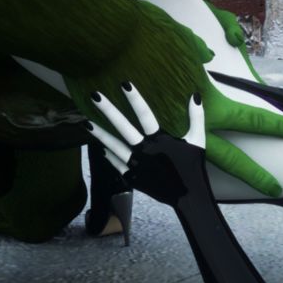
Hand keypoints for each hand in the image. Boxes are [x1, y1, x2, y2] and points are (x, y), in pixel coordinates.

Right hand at [66, 0, 282, 197]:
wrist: (102, 43)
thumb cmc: (144, 33)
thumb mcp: (179, 37)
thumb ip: (197, 51)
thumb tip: (207, 55)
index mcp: (208, 100)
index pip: (253, 119)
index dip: (280, 127)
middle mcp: (190, 126)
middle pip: (231, 159)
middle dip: (257, 175)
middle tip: (278, 188)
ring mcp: (164, 138)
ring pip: (193, 165)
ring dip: (205, 177)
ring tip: (217, 190)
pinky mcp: (137, 140)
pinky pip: (158, 156)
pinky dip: (162, 163)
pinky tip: (166, 174)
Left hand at [83, 81, 208, 206]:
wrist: (188, 198)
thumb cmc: (193, 167)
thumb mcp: (197, 141)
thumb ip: (196, 118)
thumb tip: (196, 95)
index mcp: (160, 140)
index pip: (145, 115)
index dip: (135, 99)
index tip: (124, 84)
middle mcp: (145, 151)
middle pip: (124, 128)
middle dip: (108, 111)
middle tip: (94, 96)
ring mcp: (137, 165)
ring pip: (114, 147)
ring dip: (99, 134)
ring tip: (85, 123)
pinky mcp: (133, 178)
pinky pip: (116, 164)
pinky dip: (107, 155)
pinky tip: (99, 146)